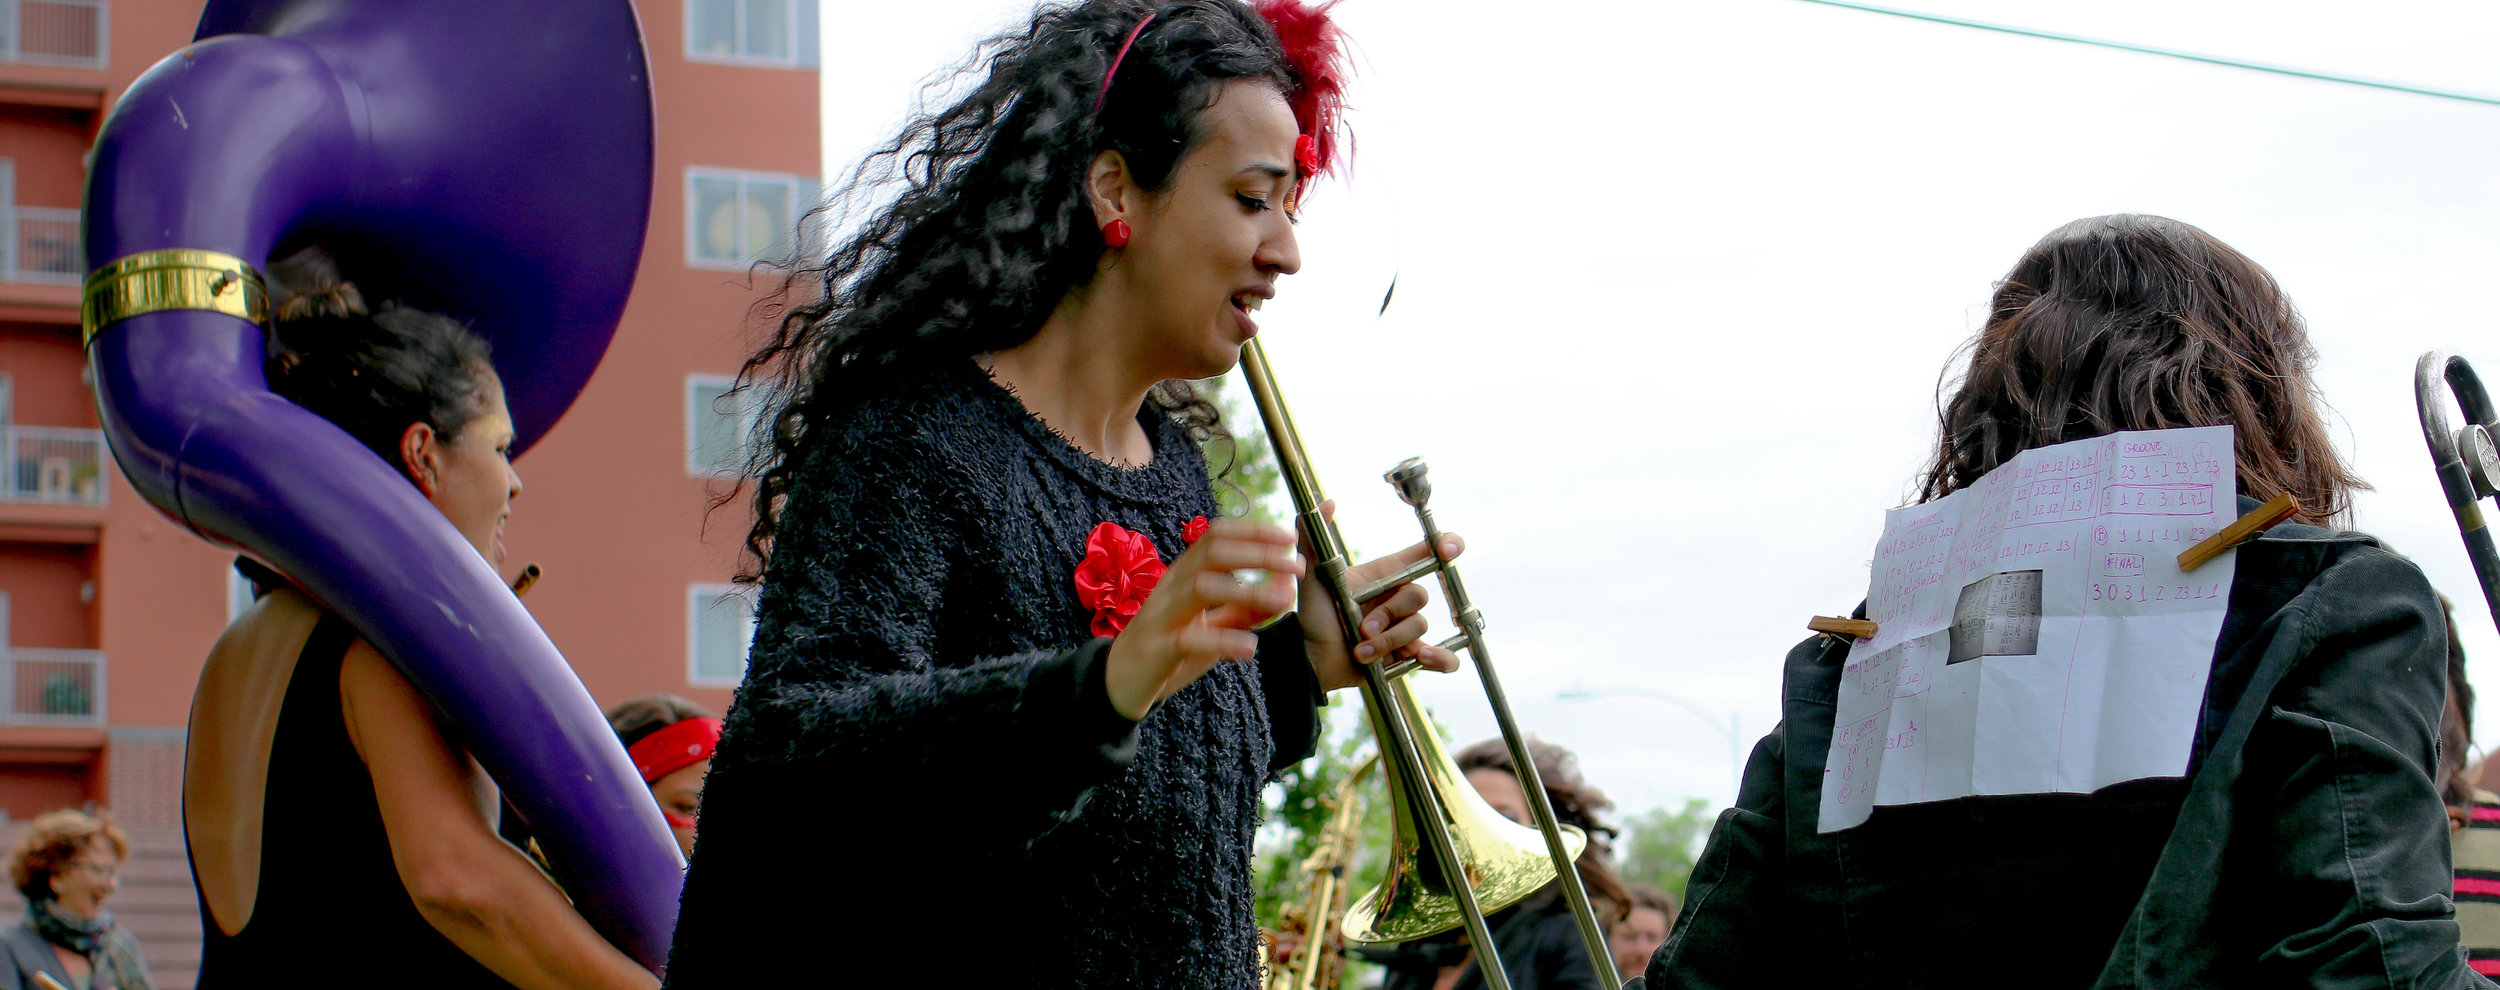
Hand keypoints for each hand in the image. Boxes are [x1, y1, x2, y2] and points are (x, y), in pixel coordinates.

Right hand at [1105, 521, 1304, 719]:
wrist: (1119, 682)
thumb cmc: (1170, 647)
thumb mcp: (1213, 625)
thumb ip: (1246, 608)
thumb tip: (1285, 589)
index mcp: (1185, 574)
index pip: (1217, 537)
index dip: (1254, 532)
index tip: (1290, 537)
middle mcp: (1172, 586)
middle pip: (1213, 553)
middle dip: (1258, 553)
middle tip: (1297, 563)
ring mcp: (1162, 615)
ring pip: (1200, 588)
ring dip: (1245, 589)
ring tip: (1281, 599)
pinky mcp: (1157, 650)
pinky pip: (1188, 639)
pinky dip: (1221, 641)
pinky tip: (1249, 648)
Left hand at [1299, 501, 1464, 691]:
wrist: (1310, 658)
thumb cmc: (1313, 616)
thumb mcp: (1312, 576)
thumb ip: (1313, 538)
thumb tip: (1325, 502)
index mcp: (1384, 576)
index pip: (1422, 556)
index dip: (1445, 545)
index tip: (1448, 548)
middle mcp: (1397, 600)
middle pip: (1418, 596)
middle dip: (1388, 614)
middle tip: (1361, 628)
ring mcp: (1404, 629)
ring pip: (1418, 627)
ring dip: (1387, 641)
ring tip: (1361, 650)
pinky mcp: (1409, 656)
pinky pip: (1445, 659)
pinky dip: (1440, 659)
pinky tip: (1422, 657)